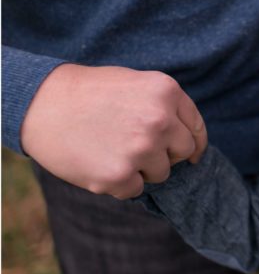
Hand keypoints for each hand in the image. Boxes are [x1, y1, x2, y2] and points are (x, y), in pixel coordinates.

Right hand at [20, 64, 207, 198]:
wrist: (46, 105)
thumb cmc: (92, 92)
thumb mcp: (138, 83)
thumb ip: (165, 107)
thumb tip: (188, 139)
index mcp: (166, 92)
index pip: (196, 126)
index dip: (196, 142)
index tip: (195, 154)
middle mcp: (160, 120)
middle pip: (183, 152)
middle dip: (166, 154)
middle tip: (138, 146)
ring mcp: (140, 150)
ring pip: (161, 174)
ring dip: (142, 168)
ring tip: (114, 148)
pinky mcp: (118, 176)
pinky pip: (134, 190)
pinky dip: (120, 183)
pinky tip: (100, 161)